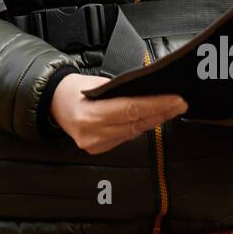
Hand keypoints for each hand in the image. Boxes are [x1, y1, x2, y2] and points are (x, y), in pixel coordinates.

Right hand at [50, 73, 187, 154]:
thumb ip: (120, 91)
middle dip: (161, 113)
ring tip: (170, 109)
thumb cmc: (72, 89)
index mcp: (90, 115)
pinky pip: (125, 137)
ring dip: (153, 120)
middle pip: (136, 123)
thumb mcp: (95, 84)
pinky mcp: (98, 149)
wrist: (52, 102)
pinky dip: (139, 127)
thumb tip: (149, 92)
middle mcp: (92, 134)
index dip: (156, 105)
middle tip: (180, 104)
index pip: (131, 110)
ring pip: (133, 132)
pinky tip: (151, 119)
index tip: (175, 100)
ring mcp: (95, 144)